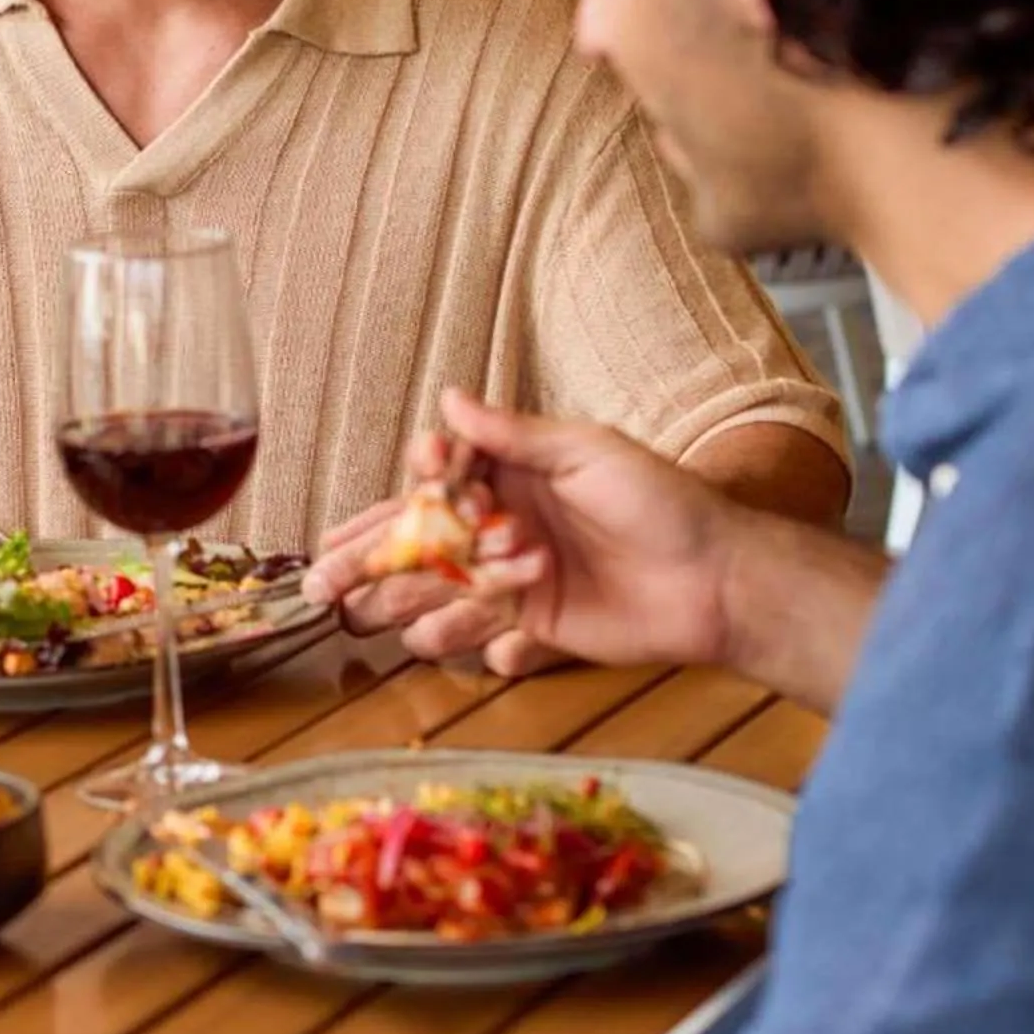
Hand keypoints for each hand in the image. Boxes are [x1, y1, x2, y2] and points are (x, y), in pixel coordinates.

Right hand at [313, 390, 736, 676]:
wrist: (715, 578)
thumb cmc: (661, 501)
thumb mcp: (588, 452)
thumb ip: (513, 435)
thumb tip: (449, 400)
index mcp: (512, 474)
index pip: (439, 478)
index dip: (416, 480)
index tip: (421, 468)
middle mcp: (501, 524)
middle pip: (417, 541)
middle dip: (365, 556)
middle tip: (318, 578)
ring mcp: (511, 575)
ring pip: (434, 589)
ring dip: (404, 597)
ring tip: (352, 608)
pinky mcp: (529, 623)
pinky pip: (473, 628)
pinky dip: (459, 633)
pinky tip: (454, 633)